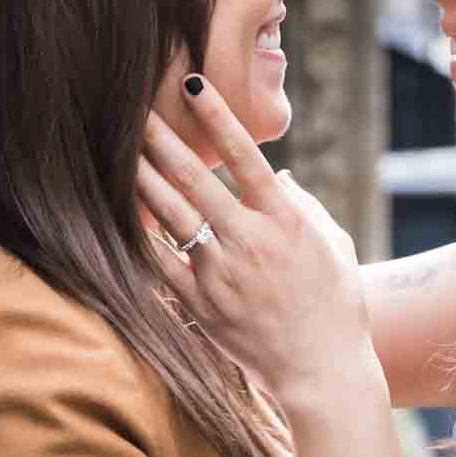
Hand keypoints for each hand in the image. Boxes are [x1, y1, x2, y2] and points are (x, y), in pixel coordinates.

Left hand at [135, 76, 378, 405]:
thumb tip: (279, 176)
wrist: (323, 372)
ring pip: (171, 217)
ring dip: (143, 180)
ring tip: (119, 151)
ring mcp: (222, 274)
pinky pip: (162, 265)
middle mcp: (250, 242)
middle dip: (163, 140)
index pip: (246, 156)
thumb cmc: (336, 307)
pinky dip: (142, 237)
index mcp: (286, 221)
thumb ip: (305, 206)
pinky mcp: (202, 305)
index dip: (218, 117)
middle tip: (135, 108)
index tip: (194, 84)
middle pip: (196, 180)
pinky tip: (121, 212)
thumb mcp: (334, 247)